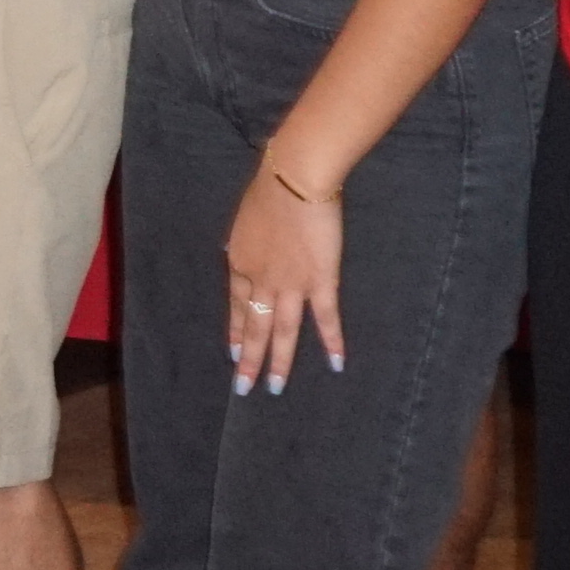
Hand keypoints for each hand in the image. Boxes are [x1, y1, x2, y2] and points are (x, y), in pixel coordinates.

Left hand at [227, 154, 345, 391]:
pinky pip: (326, 318)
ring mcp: (291, 284)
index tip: (233, 353)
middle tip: (243, 388)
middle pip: (254, 326)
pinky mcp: (321, 281)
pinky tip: (336, 364)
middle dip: (249, 359)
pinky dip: (332, 341)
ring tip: (274, 388)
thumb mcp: (245, 220)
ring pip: (282, 331)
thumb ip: (247, 243)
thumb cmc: (269, 190)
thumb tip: (241, 252)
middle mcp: (261, 281)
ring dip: (279, 361)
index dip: (235, 330)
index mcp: (241, 263)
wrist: (294, 180)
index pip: (236, 306)